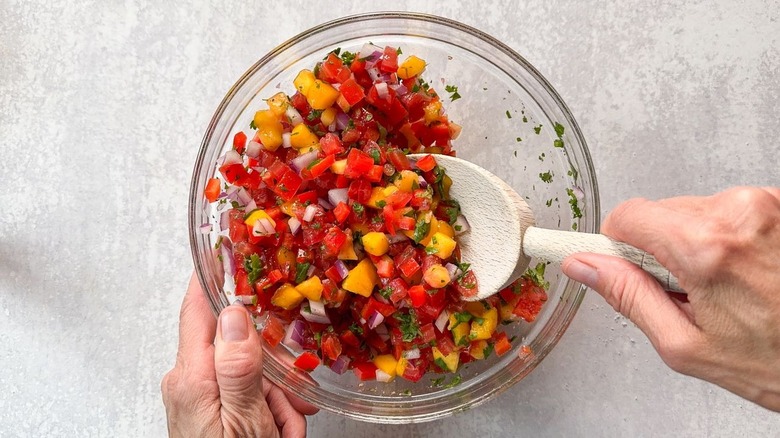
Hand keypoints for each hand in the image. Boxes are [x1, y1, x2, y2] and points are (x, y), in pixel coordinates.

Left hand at [162, 274, 318, 436]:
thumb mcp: (245, 420)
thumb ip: (238, 366)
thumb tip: (234, 315)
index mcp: (193, 378)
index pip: (198, 309)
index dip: (213, 276)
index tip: (229, 250)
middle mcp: (191, 382)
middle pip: (239, 344)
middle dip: (275, 368)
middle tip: (296, 395)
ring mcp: (200, 395)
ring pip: (251, 371)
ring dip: (279, 397)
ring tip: (287, 427)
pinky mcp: (211, 409)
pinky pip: (248, 393)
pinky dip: (271, 410)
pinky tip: (280, 430)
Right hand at [562, 187, 779, 411]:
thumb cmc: (777, 361)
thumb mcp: (686, 345)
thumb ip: (628, 297)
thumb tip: (586, 266)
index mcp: (706, 248)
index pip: (628, 215)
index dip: (618, 244)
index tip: (619, 262)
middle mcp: (739, 213)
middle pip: (662, 212)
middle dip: (663, 248)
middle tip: (690, 290)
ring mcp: (767, 203)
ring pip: (696, 210)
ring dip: (699, 243)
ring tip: (727, 285)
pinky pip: (731, 211)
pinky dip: (730, 238)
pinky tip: (748, 272)